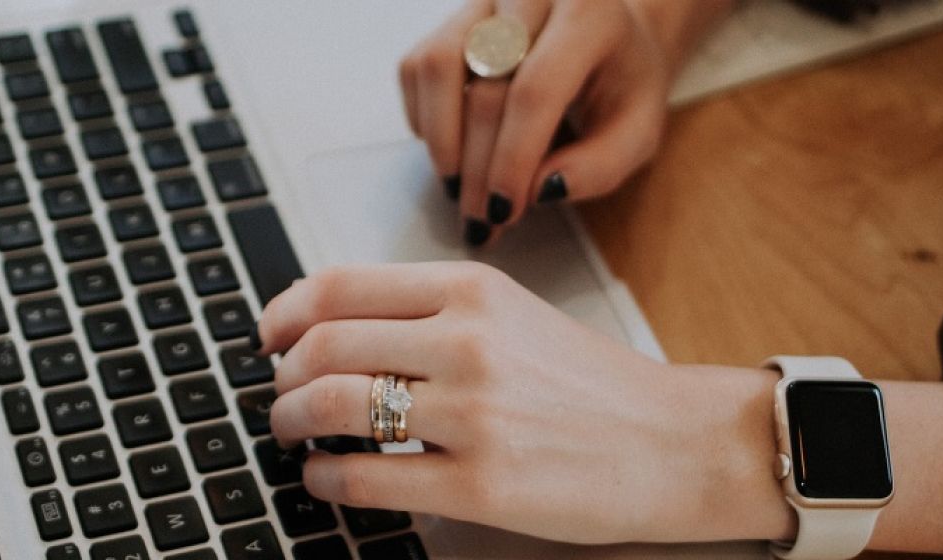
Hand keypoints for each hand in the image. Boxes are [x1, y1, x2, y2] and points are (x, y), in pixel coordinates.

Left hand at [256, 262, 790, 543]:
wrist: (674, 443)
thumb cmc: (592, 384)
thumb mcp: (513, 315)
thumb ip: (430, 312)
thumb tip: (334, 326)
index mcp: (472, 291)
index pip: (340, 285)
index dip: (284, 311)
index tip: (268, 334)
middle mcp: (468, 343)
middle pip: (324, 345)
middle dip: (281, 375)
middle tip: (278, 393)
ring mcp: (473, 415)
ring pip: (333, 406)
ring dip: (291, 422)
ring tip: (293, 434)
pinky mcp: (480, 485)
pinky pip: (366, 478)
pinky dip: (324, 479)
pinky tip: (325, 479)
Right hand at [399, 0, 676, 245]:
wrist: (607, 34)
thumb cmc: (621, 85)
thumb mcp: (637, 132)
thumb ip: (599, 167)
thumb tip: (540, 192)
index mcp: (589, 15)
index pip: (536, 89)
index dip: (512, 157)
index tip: (504, 211)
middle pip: (485, 86)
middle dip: (478, 168)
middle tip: (480, 220)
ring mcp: (484, 1)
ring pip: (438, 67)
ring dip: (441, 140)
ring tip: (458, 187)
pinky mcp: (452, 17)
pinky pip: (417, 67)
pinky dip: (424, 118)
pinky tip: (452, 150)